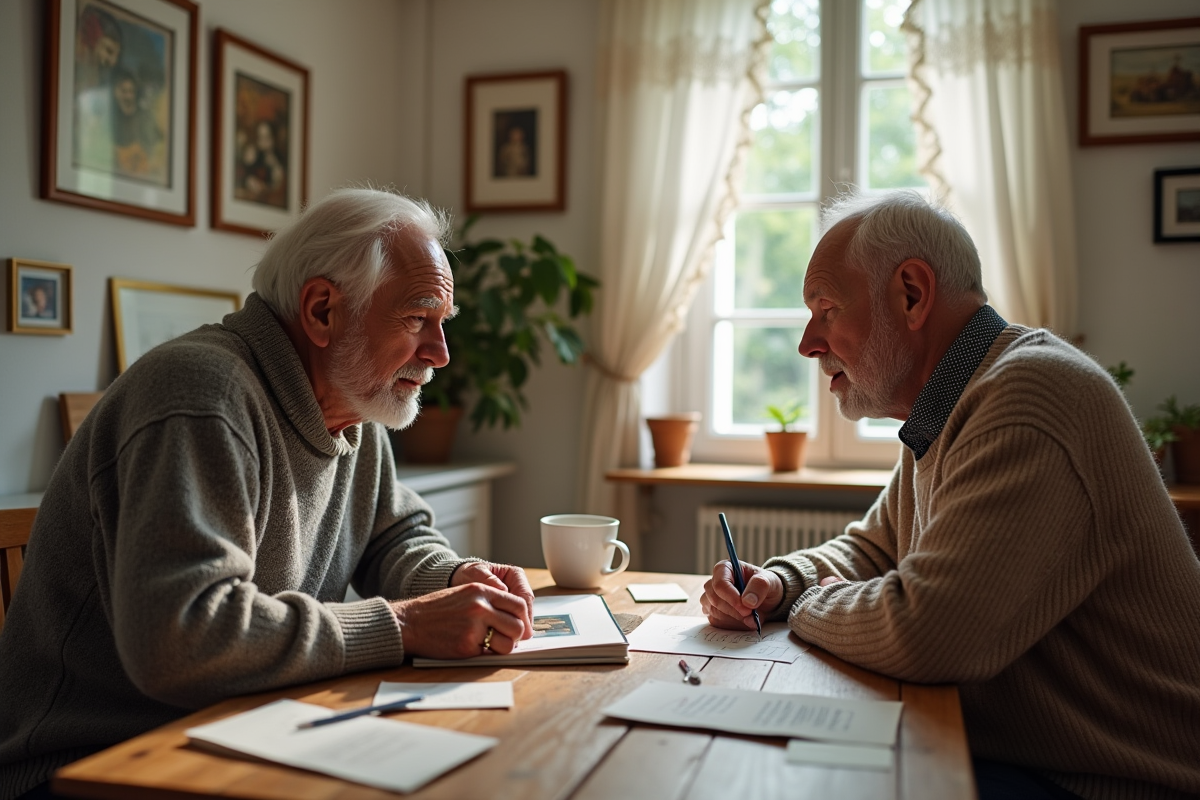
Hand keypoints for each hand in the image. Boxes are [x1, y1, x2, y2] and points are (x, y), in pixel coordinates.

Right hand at [391, 581, 528, 658]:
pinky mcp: (466, 646)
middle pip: (518, 625)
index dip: (524, 618)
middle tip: (510, 639)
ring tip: (492, 645)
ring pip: (508, 643)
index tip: (523, 627)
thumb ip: (489, 600)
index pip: (519, 604)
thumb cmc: (436, 609)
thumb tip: (514, 616)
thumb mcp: (464, 593)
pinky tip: (474, 648)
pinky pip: (488, 653)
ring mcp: (474, 627)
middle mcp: (480, 607)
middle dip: (517, 636)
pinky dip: (485, 653)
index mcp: (481, 590)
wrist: (409, 622)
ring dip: (504, 647)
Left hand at [450, 561, 534, 638]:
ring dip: (517, 630)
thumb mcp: (474, 573)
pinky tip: (503, 639)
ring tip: (511, 641)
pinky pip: (512, 622)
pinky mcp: (507, 611)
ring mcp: (513, 601)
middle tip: (517, 638)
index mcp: (515, 575)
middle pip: (526, 610)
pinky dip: (508, 631)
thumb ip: (487, 579)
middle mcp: (518, 588)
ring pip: (521, 618)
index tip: (520, 625)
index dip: (524, 612)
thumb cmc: (467, 575)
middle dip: (522, 624)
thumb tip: (503, 589)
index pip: (525, 596)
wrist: (458, 582)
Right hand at [701, 560, 782, 629]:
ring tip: (752, 618)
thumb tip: (747, 602)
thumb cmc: (764, 585)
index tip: (747, 609)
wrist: (766, 599)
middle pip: (715, 600)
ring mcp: (710, 598)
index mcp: (725, 568)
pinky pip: (716, 622)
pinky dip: (733, 625)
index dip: (732, 598)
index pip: (720, 584)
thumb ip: (759, 586)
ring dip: (735, 619)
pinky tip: (745, 621)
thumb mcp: (769, 581)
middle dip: (735, 611)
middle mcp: (713, 582)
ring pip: (715, 613)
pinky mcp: (712, 612)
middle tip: (752, 615)